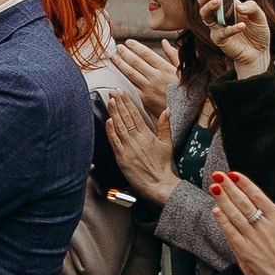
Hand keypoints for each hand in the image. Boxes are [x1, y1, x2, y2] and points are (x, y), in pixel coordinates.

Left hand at [102, 92, 180, 206]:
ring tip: (110, 101)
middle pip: (126, 117)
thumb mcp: (167, 143)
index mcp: (147, 134)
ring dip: (114, 113)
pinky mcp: (122, 157)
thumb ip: (165, 126)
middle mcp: (137, 139)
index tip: (121, 92)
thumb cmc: (162, 165)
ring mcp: (128, 148)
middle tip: (113, 91)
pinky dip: (111, 131)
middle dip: (119, 103)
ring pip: (119, 127)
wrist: (159, 183)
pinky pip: (114, 142)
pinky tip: (108, 121)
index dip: (127, 102)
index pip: (135, 114)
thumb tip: (167, 110)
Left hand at [111, 37, 181, 106]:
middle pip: (135, 62)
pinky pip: (130, 87)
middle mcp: (156, 77)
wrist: (187, 112)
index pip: (146, 54)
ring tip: (114, 58)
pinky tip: (116, 75)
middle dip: (124, 53)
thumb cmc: (187, 90)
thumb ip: (173, 55)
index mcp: (166, 69)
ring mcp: (149, 88)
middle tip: (117, 47)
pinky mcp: (144, 99)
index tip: (128, 42)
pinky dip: (122, 80)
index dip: (135, 46)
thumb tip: (164, 42)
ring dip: (120, 64)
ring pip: (130, 73)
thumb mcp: (184, 71)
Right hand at [198, 0, 271, 78]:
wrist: (259, 53)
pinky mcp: (220, 39)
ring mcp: (217, 27)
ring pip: (205, 16)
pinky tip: (242, 26)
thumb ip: (252, 7)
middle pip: (203, 2)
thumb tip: (239, 7)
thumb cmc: (257, 33)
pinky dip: (231, 29)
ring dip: (210, 7)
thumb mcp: (260, 17)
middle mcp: (218, 15)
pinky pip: (221, 33)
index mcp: (226, 6)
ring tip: (219, 1)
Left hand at [211, 173, 274, 274]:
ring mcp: (253, 239)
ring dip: (222, 200)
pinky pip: (230, 233)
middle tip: (218, 174)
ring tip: (213, 187)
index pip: (259, 197)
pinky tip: (215, 210)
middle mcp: (264, 227)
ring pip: (234, 215)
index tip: (234, 174)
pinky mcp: (245, 252)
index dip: (245, 184)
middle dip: (229, 187)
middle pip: (243, 203)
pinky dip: (222, 221)